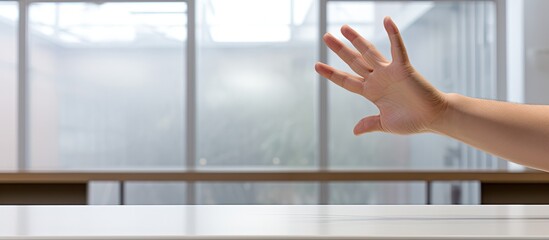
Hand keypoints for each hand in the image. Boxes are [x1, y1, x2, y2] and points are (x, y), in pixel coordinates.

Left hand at [315, 17, 447, 134]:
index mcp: (371, 92)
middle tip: (325, 37)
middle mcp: (377, 79)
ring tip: (343, 27)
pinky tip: (387, 20)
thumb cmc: (412, 121)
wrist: (432, 118)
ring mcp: (389, 72)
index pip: (346, 80)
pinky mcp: (403, 67)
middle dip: (339, 50)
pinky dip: (393, 34)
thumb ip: (370, 123)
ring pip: (369, 52)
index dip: (332, 73)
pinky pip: (397, 48)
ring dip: (357, 40)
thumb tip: (354, 131)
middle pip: (353, 61)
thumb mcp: (385, 124)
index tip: (317, 65)